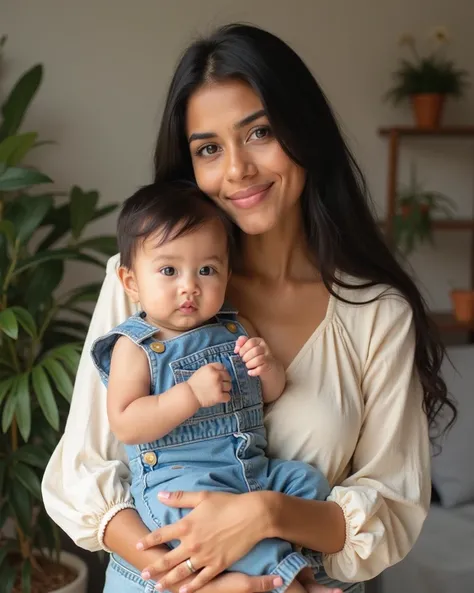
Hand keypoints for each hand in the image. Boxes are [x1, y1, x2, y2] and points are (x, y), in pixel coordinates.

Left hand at [137, 491, 268, 591]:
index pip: (161, 535)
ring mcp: (204, 556)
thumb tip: (160, 495)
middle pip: (168, 559)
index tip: (138, 545)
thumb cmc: (227, 503)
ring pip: (182, 572)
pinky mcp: (218, 565)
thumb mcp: (202, 496)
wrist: (252, 516)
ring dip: (168, 580)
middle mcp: (192, 543)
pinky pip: (201, 579)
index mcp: (187, 525)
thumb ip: (180, 498)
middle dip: (154, 567)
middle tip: (143, 573)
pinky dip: (192, 587)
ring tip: (158, 586)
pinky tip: (184, 591)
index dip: (148, 541)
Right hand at [187, 363, 231, 407]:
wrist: (189, 395)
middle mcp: (216, 375)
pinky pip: (228, 396)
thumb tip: (224, 370)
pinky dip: (224, 397)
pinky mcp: (219, 396)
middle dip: (224, 380)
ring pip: (229, 386)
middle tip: (218, 385)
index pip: (223, 367)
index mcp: (211, 368)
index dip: (222, 372)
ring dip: (225, 389)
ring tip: (217, 391)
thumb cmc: (195, 383)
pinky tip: (218, 397)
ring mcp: (218, 386)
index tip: (219, 376)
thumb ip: (213, 369)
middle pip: (228, 376)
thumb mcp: (202, 371)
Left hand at [234, 336, 274, 376]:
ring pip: (258, 360)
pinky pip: (261, 369)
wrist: (266, 364)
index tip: (239, 353)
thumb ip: (240, 344)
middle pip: (255, 351)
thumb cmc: (254, 354)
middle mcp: (264, 348)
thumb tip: (236, 349)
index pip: (251, 342)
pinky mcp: (268, 366)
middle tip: (243, 360)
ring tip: (247, 365)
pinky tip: (250, 372)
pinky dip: (254, 372)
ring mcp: (268, 357)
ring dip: (249, 364)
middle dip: (246, 357)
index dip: (243, 348)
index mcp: (259, 341)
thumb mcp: (247, 347)